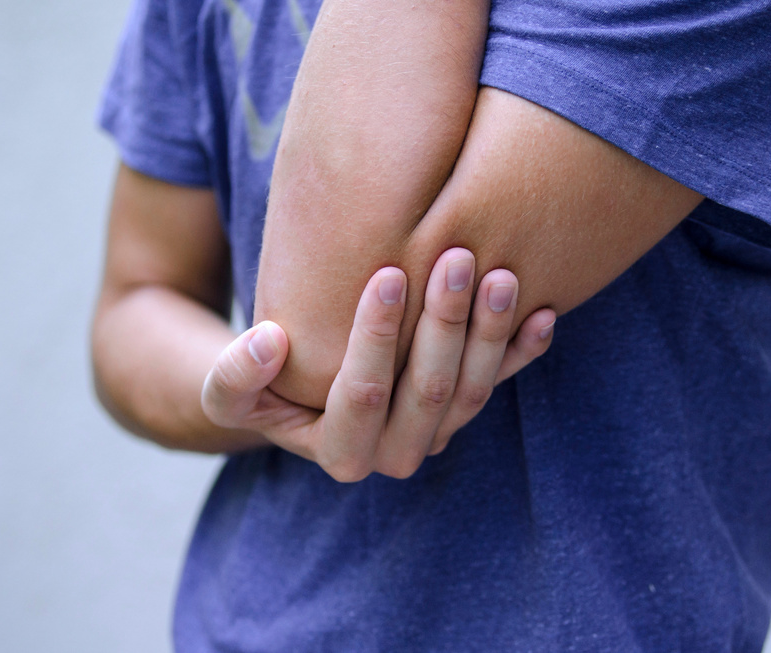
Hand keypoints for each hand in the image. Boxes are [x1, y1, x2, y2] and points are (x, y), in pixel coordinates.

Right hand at [202, 248, 555, 480]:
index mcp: (342, 452)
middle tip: (454, 258)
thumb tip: (268, 343)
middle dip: (445, 325)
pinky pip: (498, 384)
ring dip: (490, 334)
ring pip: (473, 390)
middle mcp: (396, 451)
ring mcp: (435, 432)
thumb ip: (234, 374)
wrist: (296, 393)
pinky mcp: (458, 408)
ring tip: (501, 275)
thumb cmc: (259, 384)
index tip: (387, 274)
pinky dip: (523, 352)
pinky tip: (544, 313)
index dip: (377, 338)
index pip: (365, 394)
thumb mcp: (227, 386)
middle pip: (430, 392)